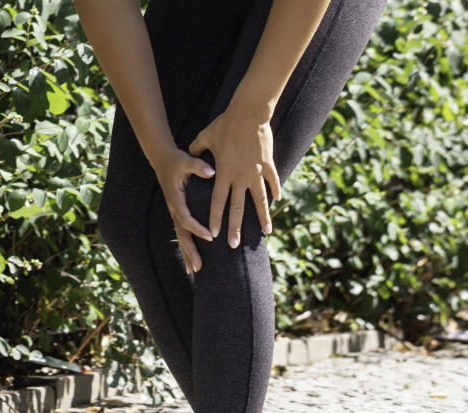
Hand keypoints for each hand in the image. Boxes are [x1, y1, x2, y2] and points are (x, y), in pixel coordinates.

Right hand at [147, 147, 217, 272]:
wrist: (162, 159)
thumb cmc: (176, 160)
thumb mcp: (186, 160)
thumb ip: (198, 166)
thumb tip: (212, 171)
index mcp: (175, 198)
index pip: (186, 218)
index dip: (197, 228)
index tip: (210, 237)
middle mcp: (173, 208)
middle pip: (181, 234)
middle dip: (190, 251)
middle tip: (199, 268)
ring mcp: (174, 212)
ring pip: (180, 236)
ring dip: (187, 254)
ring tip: (195, 271)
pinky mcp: (177, 213)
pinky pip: (182, 232)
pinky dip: (187, 247)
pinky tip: (192, 260)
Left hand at [187, 108, 280, 247]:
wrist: (248, 113)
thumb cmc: (224, 124)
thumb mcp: (205, 136)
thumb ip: (196, 149)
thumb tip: (190, 153)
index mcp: (223, 173)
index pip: (217, 202)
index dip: (215, 218)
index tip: (213, 234)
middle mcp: (239, 176)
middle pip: (237, 208)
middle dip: (235, 228)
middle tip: (234, 245)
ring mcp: (255, 171)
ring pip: (259, 200)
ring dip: (262, 217)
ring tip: (266, 233)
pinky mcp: (267, 163)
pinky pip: (272, 180)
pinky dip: (275, 190)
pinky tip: (277, 201)